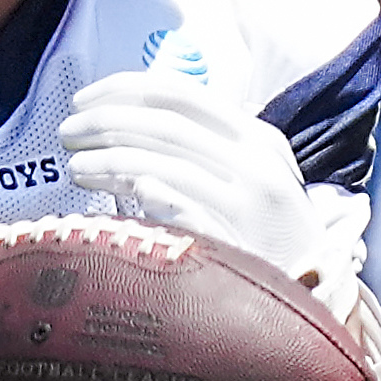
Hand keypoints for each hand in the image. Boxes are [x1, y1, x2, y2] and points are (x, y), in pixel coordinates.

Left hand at [59, 70, 363, 316]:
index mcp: (254, 136)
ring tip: (75, 167)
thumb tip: (125, 118)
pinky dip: (154, 193)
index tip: (80, 100)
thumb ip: (197, 146)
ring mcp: (250, 201)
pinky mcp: (243, 240)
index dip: (121, 91)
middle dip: (105, 124)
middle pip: (165, 125)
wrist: (316, 289)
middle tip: (65, 134)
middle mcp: (256, 161)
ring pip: (166, 163)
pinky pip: (188, 207)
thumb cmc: (264, 230)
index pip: (178, 93)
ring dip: (110, 160)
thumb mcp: (243, 175)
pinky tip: (125, 192)